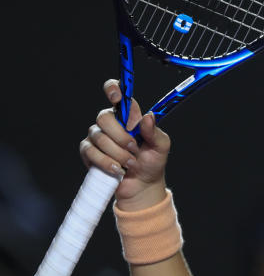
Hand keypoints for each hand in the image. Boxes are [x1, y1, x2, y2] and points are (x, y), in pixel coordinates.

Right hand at [79, 79, 170, 210]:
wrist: (142, 186)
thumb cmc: (152, 163)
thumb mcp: (161, 147)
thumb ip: (155, 132)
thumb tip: (148, 117)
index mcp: (128, 117)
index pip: (116, 93)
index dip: (113, 89)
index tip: (117, 97)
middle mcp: (111, 123)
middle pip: (104, 118)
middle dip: (121, 137)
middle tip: (134, 149)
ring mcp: (97, 136)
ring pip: (100, 138)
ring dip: (118, 154)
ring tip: (131, 163)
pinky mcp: (89, 152)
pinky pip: (91, 152)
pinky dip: (106, 162)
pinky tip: (117, 169)